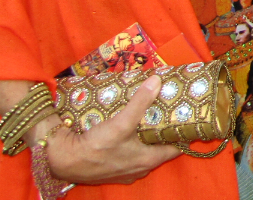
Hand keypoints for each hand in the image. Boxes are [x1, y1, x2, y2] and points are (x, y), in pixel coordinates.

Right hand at [44, 76, 181, 184]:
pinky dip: (131, 143)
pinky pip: (128, 154)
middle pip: (160, 149)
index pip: (177, 148)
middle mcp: (139, 169)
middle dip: (164, 133)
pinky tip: (127, 130)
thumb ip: (140, 103)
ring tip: (150, 118)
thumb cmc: (95, 147)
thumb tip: (157, 81)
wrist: (61, 160)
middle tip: (170, 113)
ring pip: (143, 152)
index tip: (190, 119)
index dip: (184, 134)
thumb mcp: (121, 123)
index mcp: (149, 161)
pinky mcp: (111, 169)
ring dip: (147, 138)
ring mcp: (125, 171)